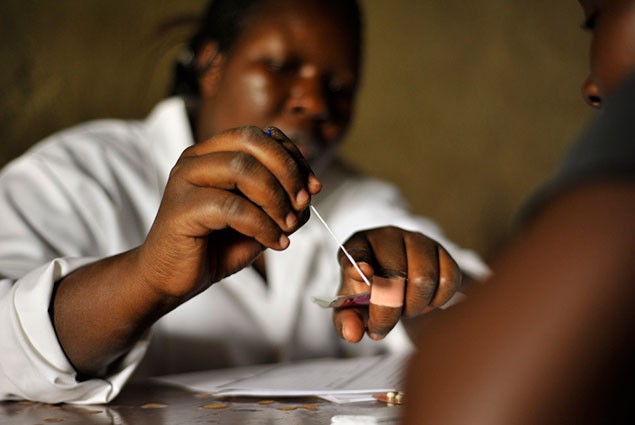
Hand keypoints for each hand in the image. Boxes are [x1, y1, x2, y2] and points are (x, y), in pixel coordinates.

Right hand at [138, 126, 320, 301]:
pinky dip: (263, 226)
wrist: (171, 278)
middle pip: (252, 142)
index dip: (293, 157)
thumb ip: (282, 202)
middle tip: (303, 203)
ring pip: (243, 169)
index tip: (313, 186)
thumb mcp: (260, 220)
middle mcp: (197, 158)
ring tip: (288, 226)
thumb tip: (310, 191)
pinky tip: (275, 243)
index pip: (262, 136)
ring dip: (276, 200)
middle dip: (287, 171)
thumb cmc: (214, 247)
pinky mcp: (181, 208)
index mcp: (214, 153)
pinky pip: (233, 207)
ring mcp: (185, 179)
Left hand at [333, 226, 461, 341]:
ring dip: (415, 306)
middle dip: (390, 310)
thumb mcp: (353, 307)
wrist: (398, 283)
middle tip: (384, 325)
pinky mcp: (442, 250)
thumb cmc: (371, 293)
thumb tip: (353, 334)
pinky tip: (425, 301)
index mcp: (358, 245)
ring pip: (424, 278)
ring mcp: (416, 240)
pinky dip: (438, 300)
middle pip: (394, 274)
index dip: (359, 263)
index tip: (364, 274)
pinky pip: (448, 279)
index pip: (356, 251)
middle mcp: (387, 236)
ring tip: (405, 310)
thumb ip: (348, 320)